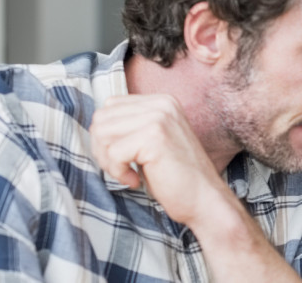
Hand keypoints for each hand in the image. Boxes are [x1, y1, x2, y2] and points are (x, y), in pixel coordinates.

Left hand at [89, 94, 224, 225]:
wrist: (205, 200)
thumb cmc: (177, 177)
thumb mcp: (153, 141)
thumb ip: (131, 126)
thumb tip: (95, 125)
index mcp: (161, 101)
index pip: (110, 107)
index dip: (107, 136)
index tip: (124, 156)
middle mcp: (161, 104)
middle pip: (102, 118)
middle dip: (102, 148)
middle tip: (122, 168)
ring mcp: (159, 118)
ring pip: (102, 134)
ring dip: (108, 161)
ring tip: (128, 173)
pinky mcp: (154, 137)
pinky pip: (113, 153)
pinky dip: (118, 172)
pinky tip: (135, 180)